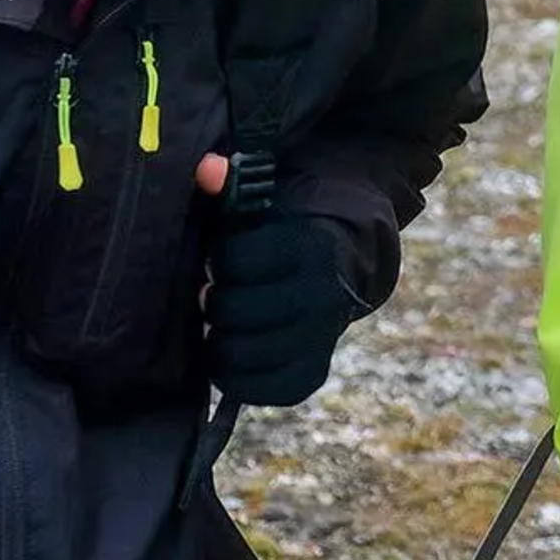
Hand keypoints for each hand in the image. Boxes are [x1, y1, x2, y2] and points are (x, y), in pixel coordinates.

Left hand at [200, 164, 366, 405]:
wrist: (353, 256)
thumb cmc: (294, 224)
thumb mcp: (270, 198)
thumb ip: (234, 184)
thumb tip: (206, 169)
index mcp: (312, 248)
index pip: (230, 262)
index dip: (220, 258)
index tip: (229, 255)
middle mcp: (322, 298)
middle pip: (228, 311)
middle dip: (215, 299)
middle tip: (221, 289)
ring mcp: (319, 341)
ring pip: (234, 356)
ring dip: (220, 338)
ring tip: (227, 320)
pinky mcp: (311, 375)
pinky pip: (254, 390)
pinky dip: (236, 375)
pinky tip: (239, 348)